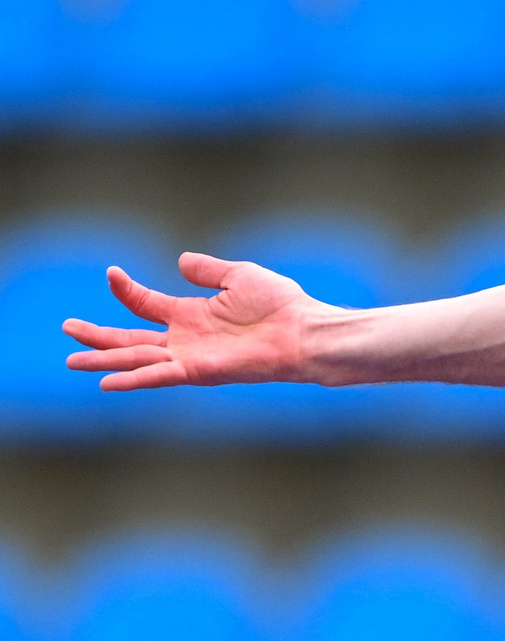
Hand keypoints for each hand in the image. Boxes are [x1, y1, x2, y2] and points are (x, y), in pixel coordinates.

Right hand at [63, 254, 325, 390]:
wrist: (302, 331)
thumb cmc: (280, 305)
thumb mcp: (239, 276)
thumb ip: (208, 270)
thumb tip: (181, 259)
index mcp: (191, 314)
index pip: (146, 304)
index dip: (126, 290)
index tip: (111, 273)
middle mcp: (185, 338)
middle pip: (130, 337)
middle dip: (98, 335)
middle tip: (66, 329)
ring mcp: (189, 357)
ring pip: (136, 358)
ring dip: (104, 358)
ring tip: (71, 360)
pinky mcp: (198, 371)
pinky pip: (159, 375)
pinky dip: (133, 379)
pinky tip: (106, 381)